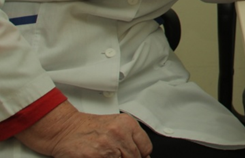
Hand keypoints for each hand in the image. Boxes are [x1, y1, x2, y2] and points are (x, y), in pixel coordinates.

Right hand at [17, 101, 151, 156]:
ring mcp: (108, 146)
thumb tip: (144, 156)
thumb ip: (130, 137)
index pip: (146, 148)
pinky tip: (100, 156)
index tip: (136, 157)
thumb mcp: (114, 125)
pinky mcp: (96, 157)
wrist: (64, 129)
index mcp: (127, 123)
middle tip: (116, 155)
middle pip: (135, 157)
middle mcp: (120, 133)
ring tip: (107, 155)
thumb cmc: (88, 128)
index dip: (140, 155)